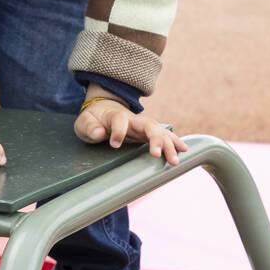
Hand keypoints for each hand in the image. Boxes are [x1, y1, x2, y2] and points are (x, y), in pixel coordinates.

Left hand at [74, 94, 188, 165]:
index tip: (114, 144)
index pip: (120, 120)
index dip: (118, 132)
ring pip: (159, 131)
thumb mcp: (84, 122)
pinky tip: (184, 150)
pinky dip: (174, 141)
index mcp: (116, 115)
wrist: (104, 109)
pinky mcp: (148, 132)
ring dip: (168, 145)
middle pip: (148, 125)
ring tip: (174, 160)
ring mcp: (143, 125)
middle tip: (156, 155)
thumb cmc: (94, 118)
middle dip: (154, 139)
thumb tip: (99, 133)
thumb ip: (90, 127)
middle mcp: (133, 119)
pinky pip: (164, 135)